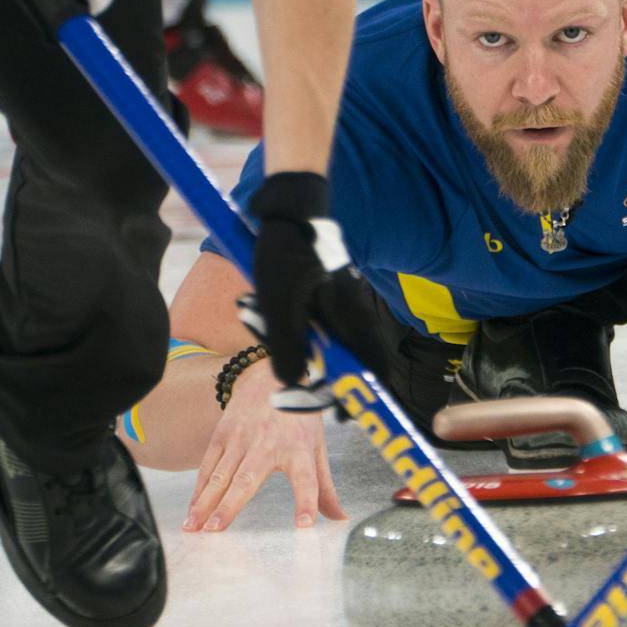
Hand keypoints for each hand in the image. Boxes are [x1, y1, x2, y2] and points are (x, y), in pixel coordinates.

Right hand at [183, 361, 345, 531]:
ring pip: (221, 475)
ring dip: (205, 502)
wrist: (273, 375)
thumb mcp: (317, 447)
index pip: (307, 479)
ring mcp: (241, 438)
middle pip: (248, 479)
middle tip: (216, 530)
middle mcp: (268, 444)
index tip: (304, 524)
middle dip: (230, 506)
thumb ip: (325, 487)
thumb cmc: (299, 417)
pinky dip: (199, 488)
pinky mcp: (222, 434)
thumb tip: (339, 519)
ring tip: (194, 527)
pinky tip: (193, 509)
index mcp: (299, 449)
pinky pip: (208, 465)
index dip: (306, 501)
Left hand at [245, 171, 350, 410]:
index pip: (372, 372)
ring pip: (323, 345)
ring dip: (289, 346)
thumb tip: (292, 384)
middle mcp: (354, 317)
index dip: (356, 398)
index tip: (335, 416)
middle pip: (349, 365)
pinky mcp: (324, 297)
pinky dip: (284, 328)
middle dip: (313, 377)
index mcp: (353, 322)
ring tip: (254, 317)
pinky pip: (310, 326)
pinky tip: (256, 309)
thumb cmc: (287, 255)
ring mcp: (340, 307)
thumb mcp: (279, 308)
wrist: (288, 209)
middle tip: (284, 389)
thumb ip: (287, 350)